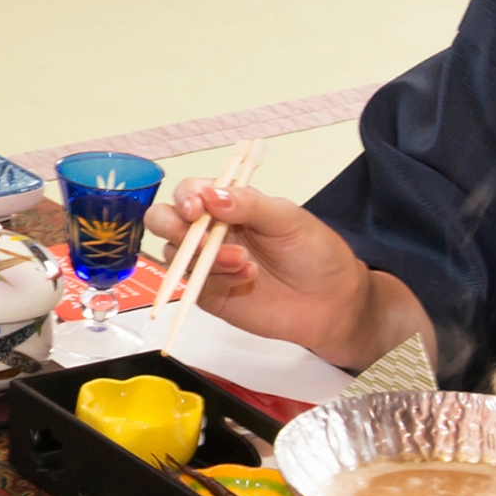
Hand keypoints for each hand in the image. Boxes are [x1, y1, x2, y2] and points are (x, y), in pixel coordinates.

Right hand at [142, 180, 434, 371]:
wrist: (331, 303)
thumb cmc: (314, 253)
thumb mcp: (288, 218)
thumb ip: (250, 204)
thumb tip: (211, 195)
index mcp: (229, 204)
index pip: (190, 192)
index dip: (185, 196)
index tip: (195, 206)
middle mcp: (211, 231)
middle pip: (165, 220)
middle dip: (172, 224)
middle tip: (196, 234)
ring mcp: (207, 263)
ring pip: (175, 253)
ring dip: (203, 255)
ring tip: (244, 263)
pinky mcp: (209, 293)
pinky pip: (192, 283)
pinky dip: (216, 278)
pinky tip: (247, 278)